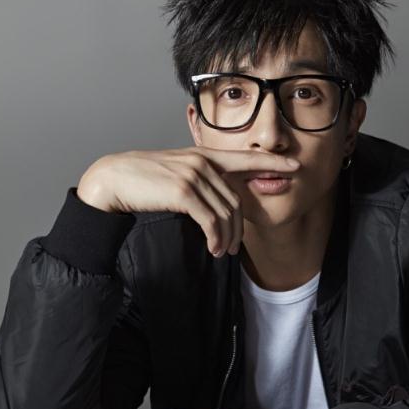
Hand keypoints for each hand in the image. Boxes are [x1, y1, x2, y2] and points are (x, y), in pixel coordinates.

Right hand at [77, 146, 299, 256]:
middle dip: (239, 228)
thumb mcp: (178, 172)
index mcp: (205, 156)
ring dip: (227, 238)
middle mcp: (203, 162)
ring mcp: (194, 175)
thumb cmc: (145, 180)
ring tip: (221, 253)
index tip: (294, 166)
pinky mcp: (184, 191)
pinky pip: (211, 220)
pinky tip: (213, 248)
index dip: (272, 162)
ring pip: (226, 213)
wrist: (114, 180)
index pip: (246, 158)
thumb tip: (220, 203)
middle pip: (236, 200)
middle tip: (234, 248)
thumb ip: (201, 180)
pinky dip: (215, 238)